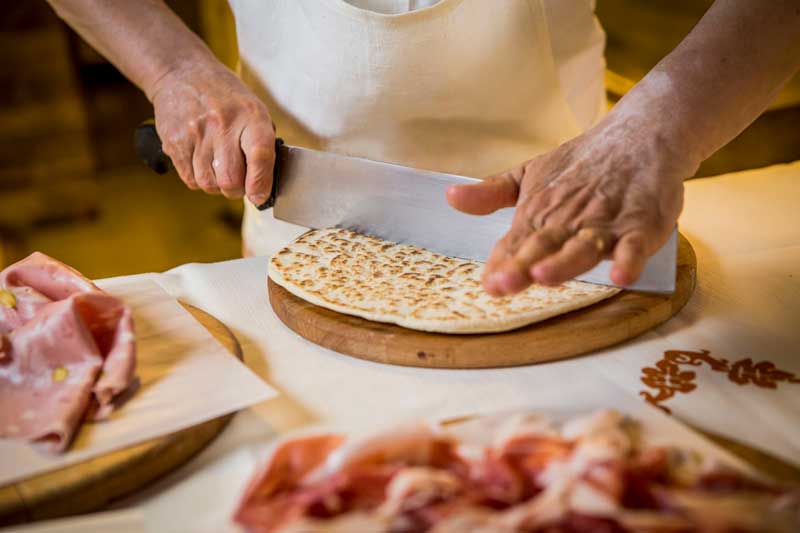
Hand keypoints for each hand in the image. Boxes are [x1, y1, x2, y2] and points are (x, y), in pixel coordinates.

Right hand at [150, 64, 274, 204]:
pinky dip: (200, 180)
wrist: (182, 74)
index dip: (261, 184)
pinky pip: (190, 180)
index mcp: (251, 116)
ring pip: (209, 184)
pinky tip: (203, 164)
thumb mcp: (253, 110)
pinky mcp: (175, 143)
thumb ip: (263, 145)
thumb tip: (266, 187)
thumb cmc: (226, 98)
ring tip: (220, 170)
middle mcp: (223, 124)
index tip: (259, 196)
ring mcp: (196, 134)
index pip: (260, 156)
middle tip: (239, 183)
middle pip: (231, 180)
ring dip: (217, 186)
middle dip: (237, 190)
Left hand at [447, 115, 694, 295]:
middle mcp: (568, 220)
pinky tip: (621, 277)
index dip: (501, 262)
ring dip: (564, 262)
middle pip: (543, 245)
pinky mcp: (641, 225)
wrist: (641, 134)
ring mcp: (605, 223)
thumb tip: (450, 197)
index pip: (516, 241)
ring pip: (582, 247)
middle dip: (522, 265)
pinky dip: (629, 260)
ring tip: (543, 277)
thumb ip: (492, 193)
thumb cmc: (582, 163)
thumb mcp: (531, 174)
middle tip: (503, 284)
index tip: (486, 283)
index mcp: (540, 211)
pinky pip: (635, 245)